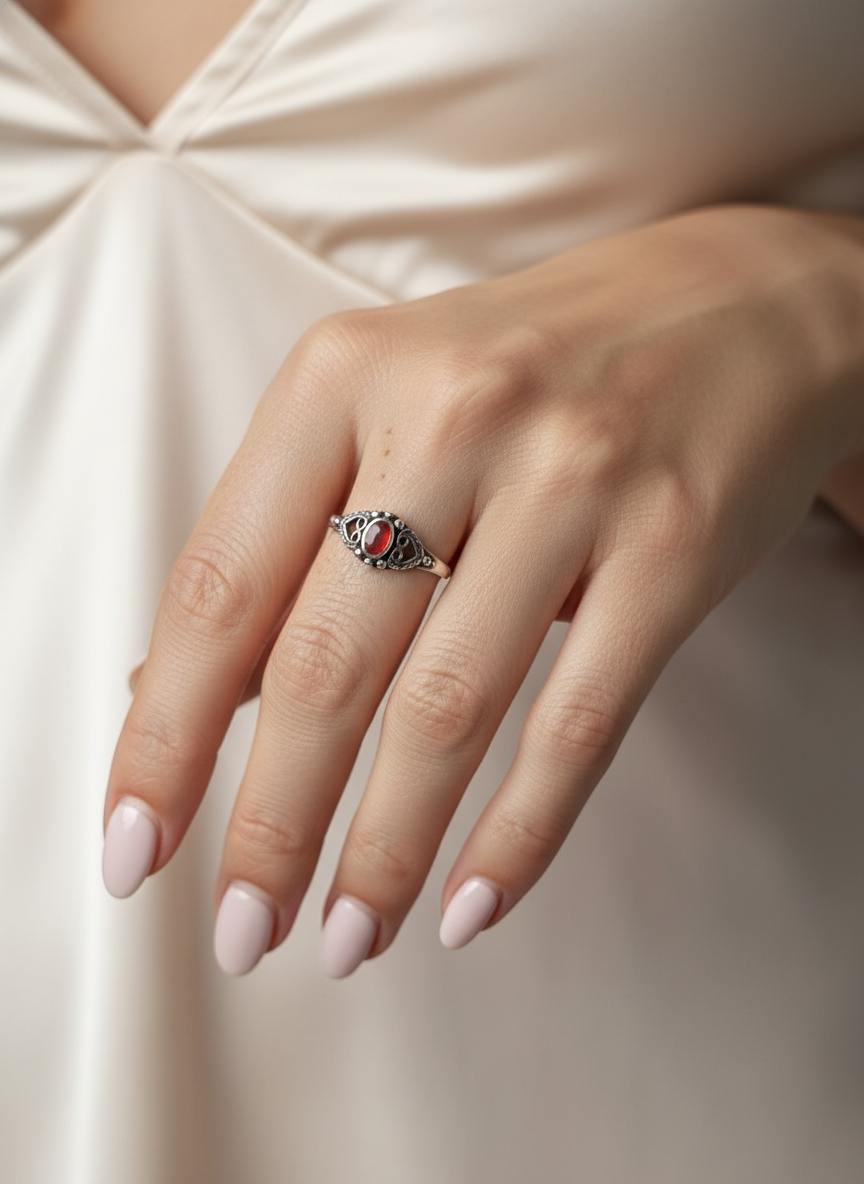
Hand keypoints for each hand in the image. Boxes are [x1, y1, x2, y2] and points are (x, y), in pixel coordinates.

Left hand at [103, 204, 863, 976]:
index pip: (220, 583)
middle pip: (324, 662)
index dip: (164, 732)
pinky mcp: (672, 543)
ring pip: (446, 708)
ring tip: (347, 937)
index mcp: (345, 373)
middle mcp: (451, 412)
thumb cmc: (536, 365)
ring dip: (382, 850)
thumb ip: (288, 539)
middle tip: (242, 931)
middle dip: (269, 822)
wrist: (737, 303)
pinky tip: (469, 903)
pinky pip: (579, 720)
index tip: (137, 841)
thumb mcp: (389, 407)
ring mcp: (571, 476)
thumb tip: (181, 698)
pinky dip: (518, 833)